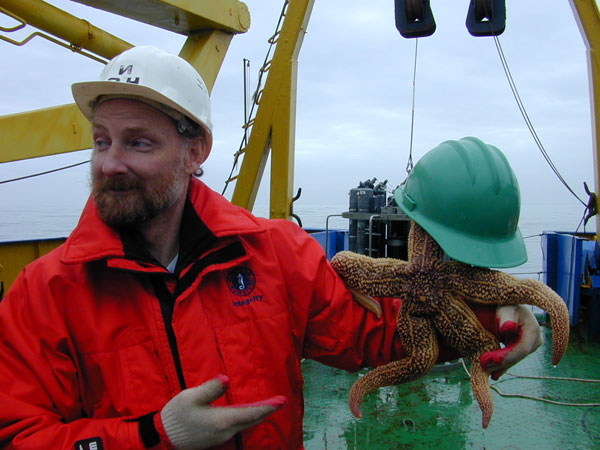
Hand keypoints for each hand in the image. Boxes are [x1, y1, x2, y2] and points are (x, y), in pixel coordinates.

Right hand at [159, 375, 286, 449]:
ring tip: (268, 406)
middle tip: (280, 402)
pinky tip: (248, 414)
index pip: (251, 412)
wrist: (163, 436)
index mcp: (222, 420)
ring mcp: (221, 436)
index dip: (267, 407)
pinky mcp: (215, 437)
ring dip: (257, 414)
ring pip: (245, 424)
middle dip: (266, 410)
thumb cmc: (177, 415)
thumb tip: (226, 379)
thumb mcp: (191, 397)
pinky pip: (237, 426)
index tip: (281, 401)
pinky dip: (246, 418)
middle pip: (251, 420)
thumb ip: (210, 388)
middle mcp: (225, 431)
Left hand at [480, 305, 542, 379]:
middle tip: (482, 365)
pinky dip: (502, 366)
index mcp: (533, 330)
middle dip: (499, 362)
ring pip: (513, 359)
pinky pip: (511, 358)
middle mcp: (535, 340)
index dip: (506, 356)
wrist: (507, 304)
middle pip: (517, 356)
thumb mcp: (505, 308)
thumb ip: (506, 319)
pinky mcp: (522, 348)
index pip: (521, 349)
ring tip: (484, 370)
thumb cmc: (506, 303)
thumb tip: (508, 329)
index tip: (489, 359)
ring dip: (499, 366)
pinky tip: (494, 374)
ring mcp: (530, 345)